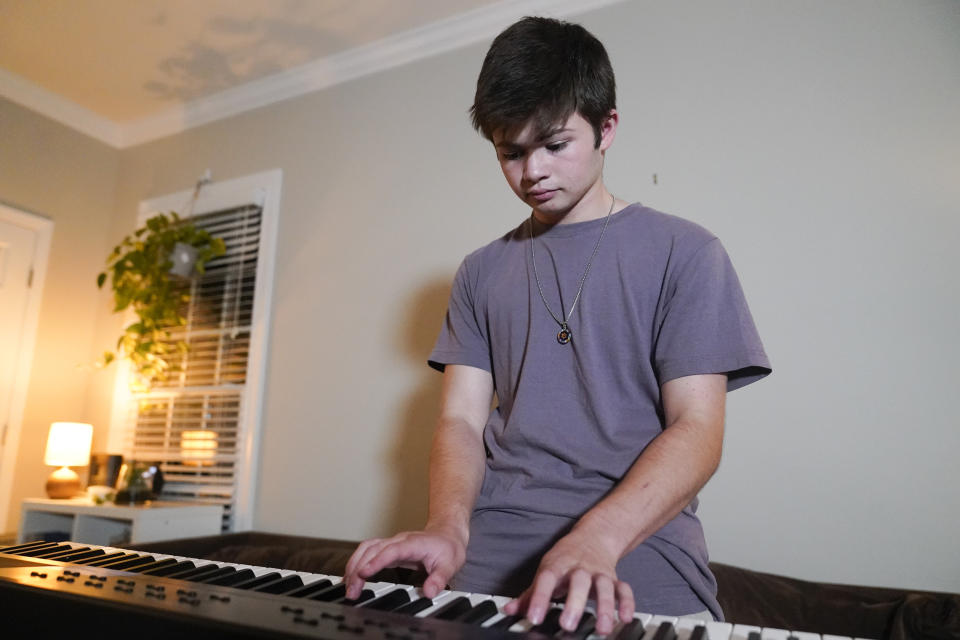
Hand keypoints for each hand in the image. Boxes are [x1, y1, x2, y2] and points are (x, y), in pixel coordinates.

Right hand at [343, 526, 466, 599]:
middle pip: (373, 549)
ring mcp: (392, 543)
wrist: (448, 534)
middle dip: (358, 568)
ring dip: (354, 565)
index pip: (390, 551)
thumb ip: (439, 579)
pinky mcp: (388, 548)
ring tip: (348, 586)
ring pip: (366, 548)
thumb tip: (429, 592)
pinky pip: (368, 552)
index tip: (363, 574)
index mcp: (413, 544)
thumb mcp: (450, 565)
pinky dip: (357, 562)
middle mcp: (399, 541)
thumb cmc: (448, 548)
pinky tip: (352, 576)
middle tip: (351, 590)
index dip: (376, 562)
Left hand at [503, 532, 633, 634]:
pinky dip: (626, 602)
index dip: (539, 598)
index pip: (546, 579)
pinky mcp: (615, 579)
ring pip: (605, 586)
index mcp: (558, 566)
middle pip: (579, 582)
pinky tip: (625, 618)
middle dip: (574, 603)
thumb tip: (509, 610)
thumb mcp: (546, 571)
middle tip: (568, 624)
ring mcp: (599, 573)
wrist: (593, 536)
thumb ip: (530, 594)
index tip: (534, 618)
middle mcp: (580, 568)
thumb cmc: (564, 560)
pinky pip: (624, 589)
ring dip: (605, 607)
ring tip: (603, 629)